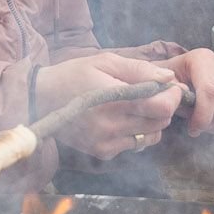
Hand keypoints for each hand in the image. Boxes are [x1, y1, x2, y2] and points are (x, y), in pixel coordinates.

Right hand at [35, 52, 184, 158]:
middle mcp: (112, 125)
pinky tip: (122, 120)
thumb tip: (168, 78)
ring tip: (137, 106)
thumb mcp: (105, 61)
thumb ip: (139, 70)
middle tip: (154, 93)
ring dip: (152, 121)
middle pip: (160, 122)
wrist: (41, 99)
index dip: (172, 96)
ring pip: (151, 135)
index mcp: (114, 99)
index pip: (162, 107)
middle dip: (164, 106)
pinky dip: (136, 133)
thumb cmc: (74, 74)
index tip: (170, 87)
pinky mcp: (103, 152)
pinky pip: (135, 145)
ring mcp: (107, 141)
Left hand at [165, 49, 213, 137]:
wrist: (181, 76)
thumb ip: (168, 89)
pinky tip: (212, 119)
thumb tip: (182, 94)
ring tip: (201, 121)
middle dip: (208, 123)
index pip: (210, 92)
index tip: (192, 129)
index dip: (202, 116)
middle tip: (194, 126)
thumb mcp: (162, 83)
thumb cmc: (170, 81)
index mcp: (203, 58)